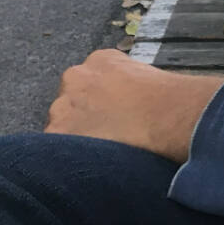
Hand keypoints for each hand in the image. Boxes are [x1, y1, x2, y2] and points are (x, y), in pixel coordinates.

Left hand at [45, 49, 223, 163]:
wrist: (165, 115)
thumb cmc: (168, 99)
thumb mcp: (148, 77)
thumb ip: (128, 84)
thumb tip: (131, 101)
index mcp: (100, 60)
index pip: (89, 80)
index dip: (100, 102)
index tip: (111, 115)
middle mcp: (76, 77)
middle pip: (70, 102)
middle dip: (83, 118)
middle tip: (105, 136)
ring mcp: (63, 105)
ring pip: (61, 126)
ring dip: (75, 138)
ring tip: (100, 155)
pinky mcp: (58, 133)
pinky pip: (55, 151)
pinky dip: (70, 159)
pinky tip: (93, 164)